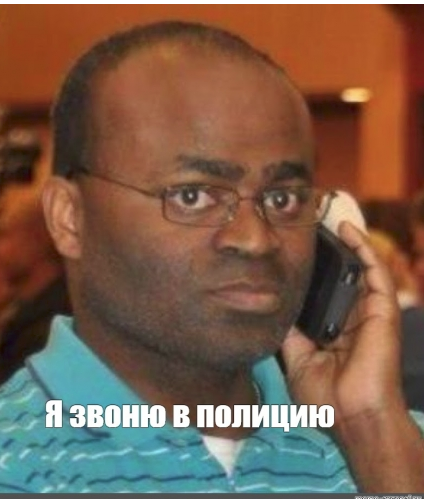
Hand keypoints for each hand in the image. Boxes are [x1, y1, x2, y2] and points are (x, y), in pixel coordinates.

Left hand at [281, 221, 405, 425]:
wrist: (351, 416)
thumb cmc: (326, 395)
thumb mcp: (297, 358)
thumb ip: (290, 332)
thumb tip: (275, 307)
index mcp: (333, 328)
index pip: (324, 290)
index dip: (313, 269)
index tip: (295, 246)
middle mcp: (352, 316)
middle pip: (341, 274)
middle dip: (328, 249)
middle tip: (311, 222)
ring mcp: (369, 312)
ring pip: (360, 267)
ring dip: (346, 241)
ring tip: (328, 215)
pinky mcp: (383, 310)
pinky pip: (375, 273)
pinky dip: (363, 249)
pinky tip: (347, 230)